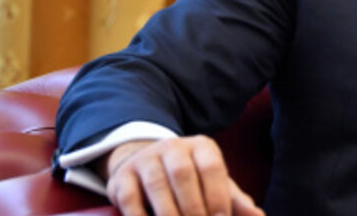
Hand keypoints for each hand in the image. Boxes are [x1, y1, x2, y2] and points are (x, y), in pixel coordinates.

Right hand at [101, 136, 264, 215]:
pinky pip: (129, 198)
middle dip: (193, 208)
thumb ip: (236, 201)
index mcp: (201, 146)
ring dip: (169, 214)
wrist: (146, 165)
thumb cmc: (191, 181)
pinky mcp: (121, 177)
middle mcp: (172, 147)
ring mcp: (145, 160)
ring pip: (156, 185)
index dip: (217, 196)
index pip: (211, 167)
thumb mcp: (214, 185)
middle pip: (183, 175)